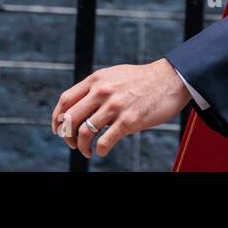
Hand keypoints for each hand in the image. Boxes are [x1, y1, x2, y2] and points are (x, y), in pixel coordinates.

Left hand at [51, 58, 192, 158]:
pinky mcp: (129, 121)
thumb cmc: (142, 80)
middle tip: (73, 144)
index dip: (57, 118)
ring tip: (87, 151)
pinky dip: (99, 150)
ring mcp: (115, 106)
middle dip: (67, 136)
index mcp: (96, 79)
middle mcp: (102, 91)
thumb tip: (79, 105)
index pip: (66, 100)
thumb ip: (96, 87)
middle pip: (70, 118)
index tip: (57, 129)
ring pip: (85, 132)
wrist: (170, 79)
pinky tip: (102, 151)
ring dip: (82, 147)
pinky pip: (105, 141)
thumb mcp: (114, 75)